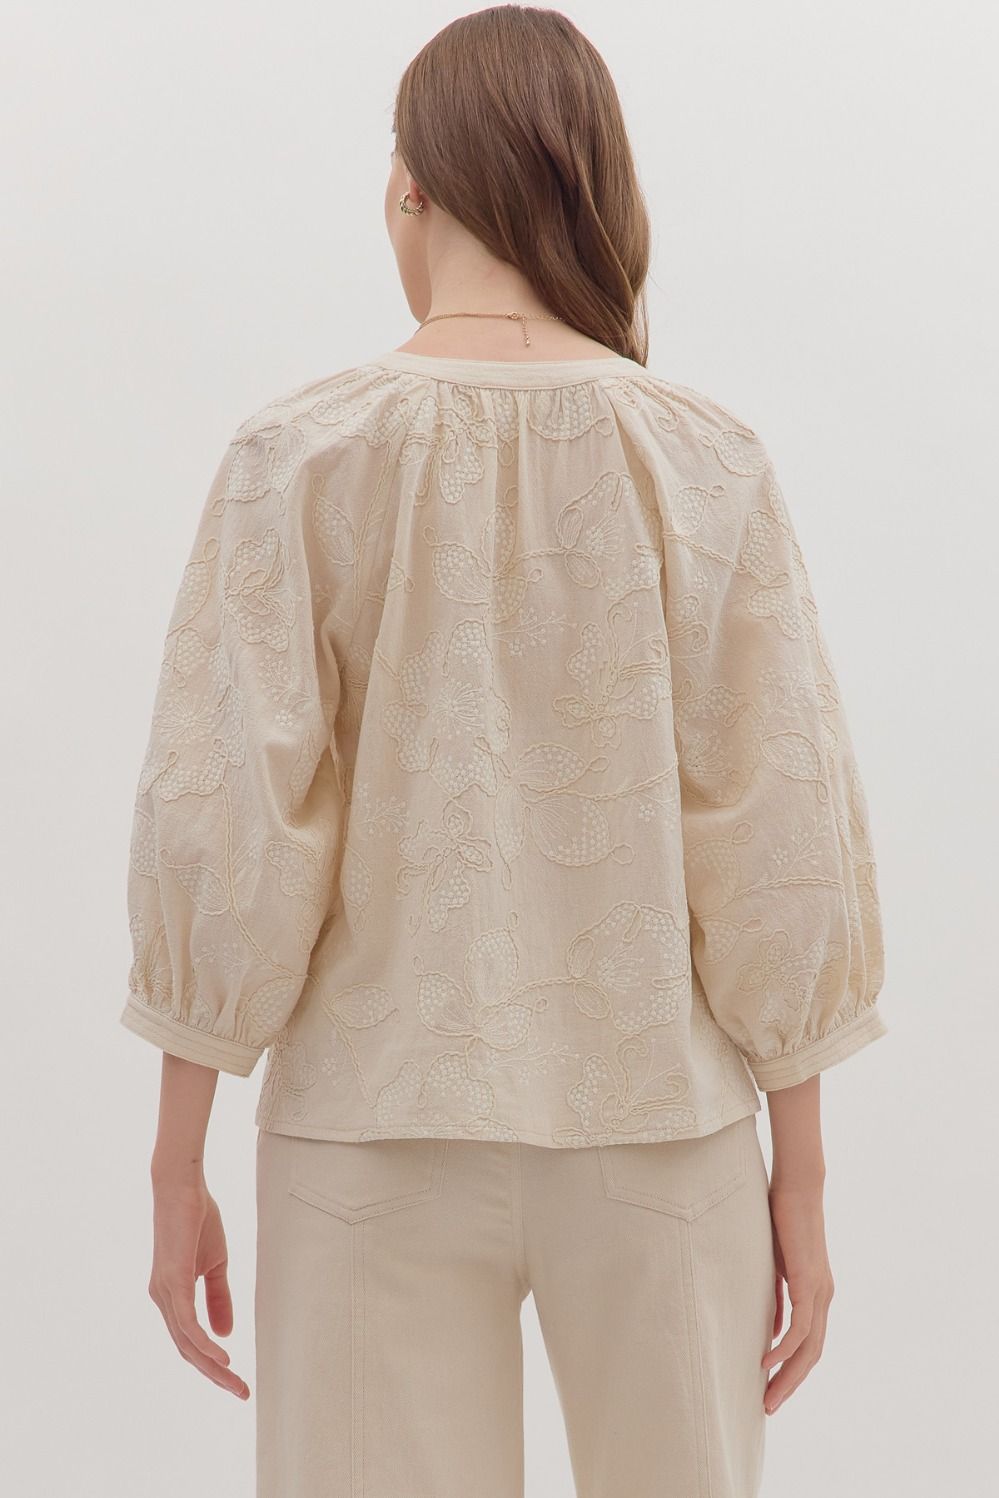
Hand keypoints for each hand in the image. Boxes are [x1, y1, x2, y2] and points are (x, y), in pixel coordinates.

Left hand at [147, 1169, 249, 1398]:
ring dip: (212, 1367)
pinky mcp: (172, 1281)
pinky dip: (203, 1343)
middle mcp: (163, 1299)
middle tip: (241, 1393)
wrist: (183, 1185)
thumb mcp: (214, 1264)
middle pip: (187, 1350)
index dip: (211, 1364)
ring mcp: (165, 1292)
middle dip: (214, 1375)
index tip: (236, 1381)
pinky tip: (221, 1357)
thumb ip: (218, 1298)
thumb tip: (225, 1334)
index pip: (190, 1341)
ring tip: (235, 1382)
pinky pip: (187, 1323)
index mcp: (171, 1296)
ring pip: (187, 1343)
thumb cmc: (197, 1219)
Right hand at [761, 1180, 834, 1413]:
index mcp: (816, 1293)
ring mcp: (819, 1291)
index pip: (809, 1344)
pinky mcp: (810, 1282)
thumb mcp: (775, 1265)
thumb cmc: (782, 1218)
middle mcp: (823, 1297)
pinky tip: (767, 1360)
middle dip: (790, 1384)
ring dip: (788, 1375)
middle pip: (812, 1355)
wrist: (797, 1187)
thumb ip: (776, 1294)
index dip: (791, 1369)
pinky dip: (784, 1347)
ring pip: (809, 1348)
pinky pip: (801, 1327)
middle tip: (768, 1407)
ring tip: (767, 1395)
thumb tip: (768, 1325)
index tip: (770, 1388)